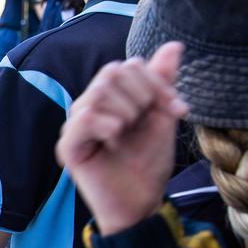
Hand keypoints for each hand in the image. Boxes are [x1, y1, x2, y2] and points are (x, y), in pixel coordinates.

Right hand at [56, 43, 188, 235]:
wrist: (141, 202)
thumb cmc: (148, 163)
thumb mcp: (163, 117)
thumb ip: (163, 81)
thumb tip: (174, 45)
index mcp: (110, 98)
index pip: (127, 65)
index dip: (156, 82)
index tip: (178, 109)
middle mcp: (89, 106)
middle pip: (112, 71)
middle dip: (142, 94)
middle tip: (148, 121)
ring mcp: (76, 126)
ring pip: (98, 92)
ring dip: (127, 111)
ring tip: (130, 133)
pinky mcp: (69, 146)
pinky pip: (84, 118)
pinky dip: (108, 125)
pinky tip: (116, 140)